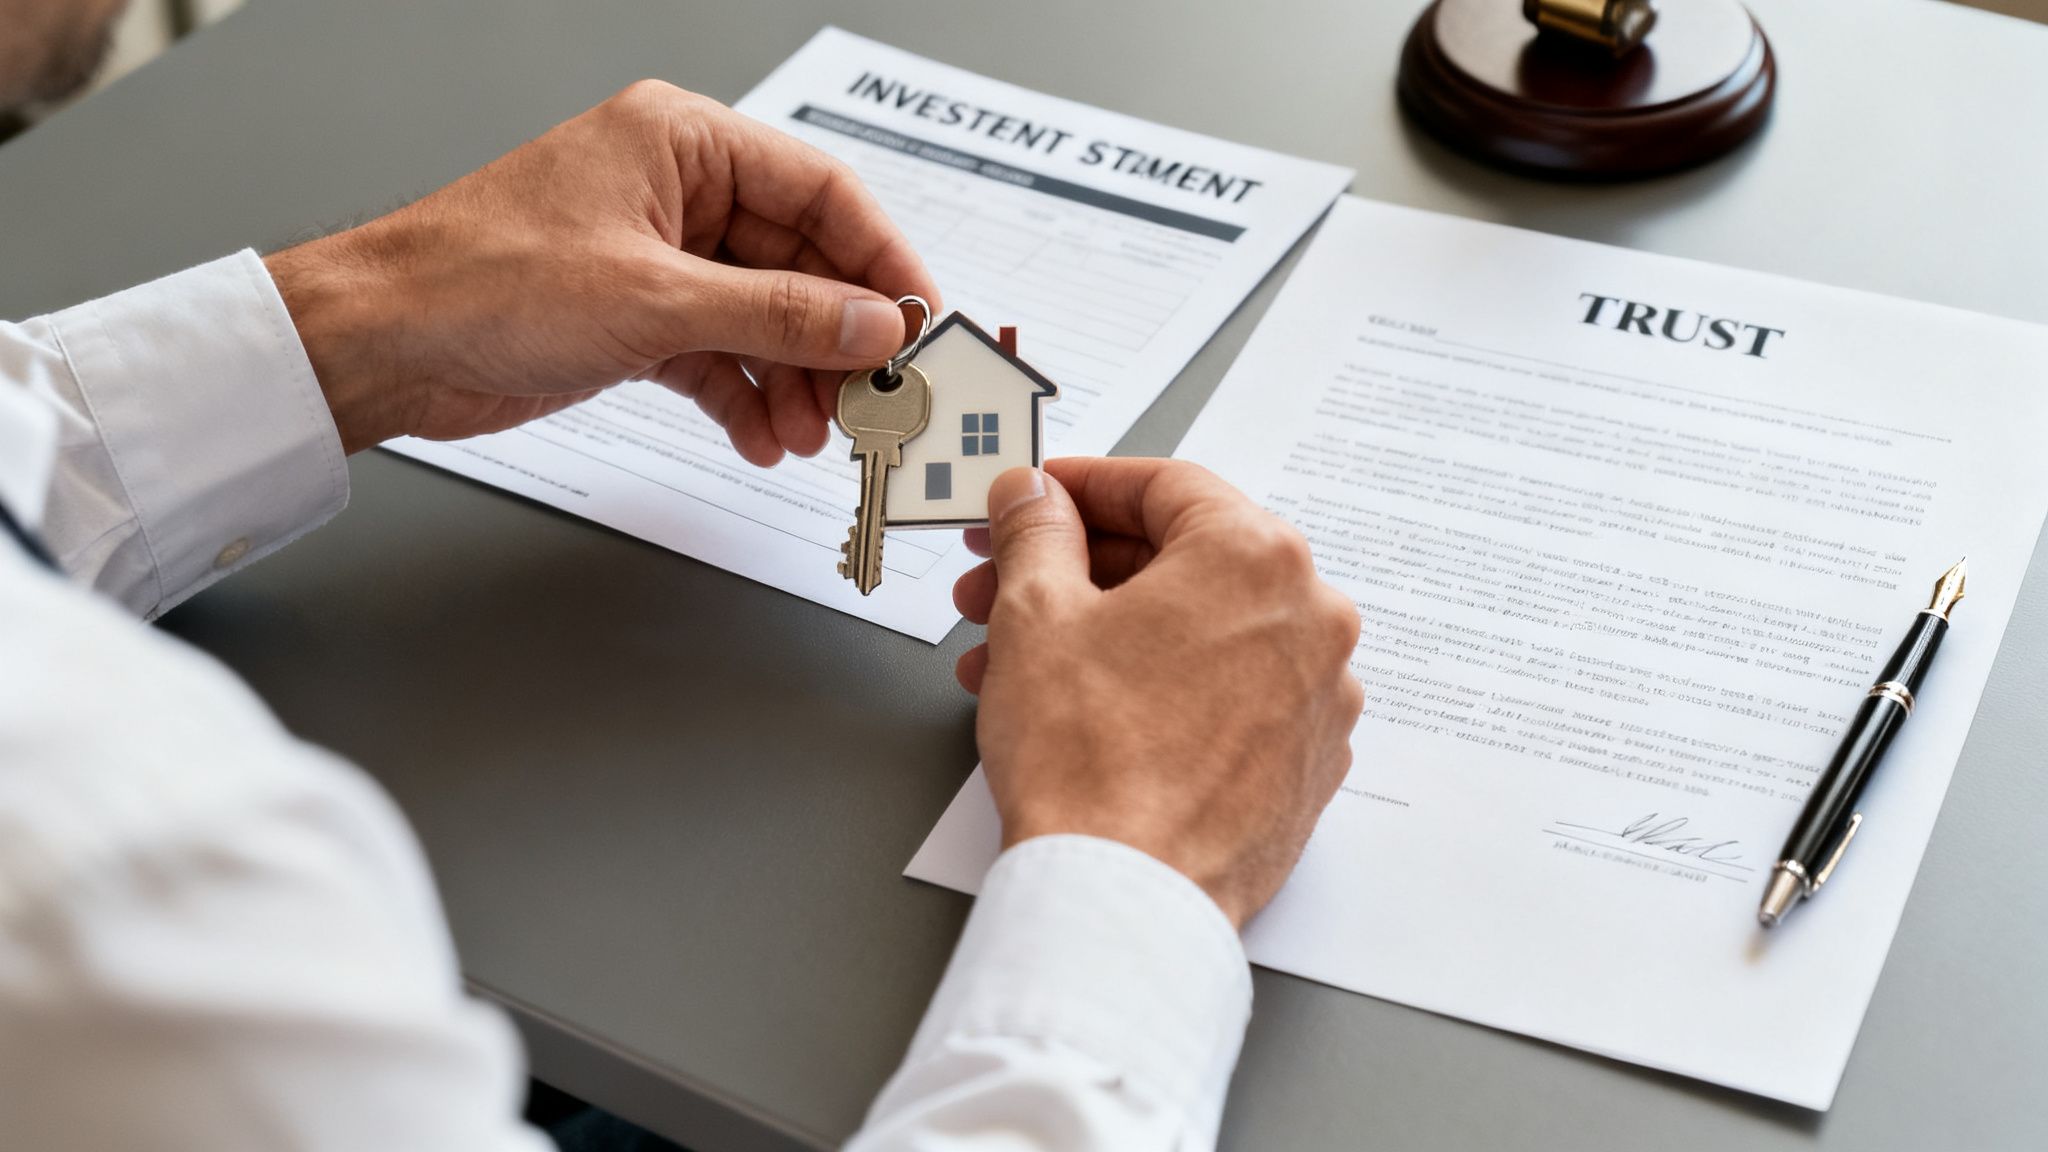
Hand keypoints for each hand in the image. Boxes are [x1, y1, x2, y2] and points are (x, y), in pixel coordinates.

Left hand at [264, 81, 938, 461]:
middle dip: (837, 339)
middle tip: (875, 399)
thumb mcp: (651, 300)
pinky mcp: (638, 319)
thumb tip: (870, 326)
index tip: (921, 324)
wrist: (381, 345)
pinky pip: (722, 356)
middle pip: (801, 263)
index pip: (823, 191)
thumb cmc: (478, 280)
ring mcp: (661, 260)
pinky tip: (763, 438)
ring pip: (766, 319)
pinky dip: (746, 399)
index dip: (882, 261)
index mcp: (684, 143)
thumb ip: (776, 316)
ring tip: (813, 434)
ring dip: (795, 381)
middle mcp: (679, 193)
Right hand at [952, 459, 1363, 927]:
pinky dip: (1158, 689)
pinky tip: (1083, 710)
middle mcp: (1311, 620)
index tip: (1032, 502)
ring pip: (1197, 634)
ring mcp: (1317, 698)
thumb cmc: (1093, 765)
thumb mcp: (1036, 613)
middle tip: (1002, 585)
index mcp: (1259, 557)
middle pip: (1181, 561)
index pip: (1163, 486)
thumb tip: (1034, 499)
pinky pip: (1226, 696)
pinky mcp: (1304, 765)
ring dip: (1103, 633)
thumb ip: (1036, 531)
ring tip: (1015, 663)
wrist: (1127, 899)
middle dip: (1076, 571)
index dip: (1078, 487)